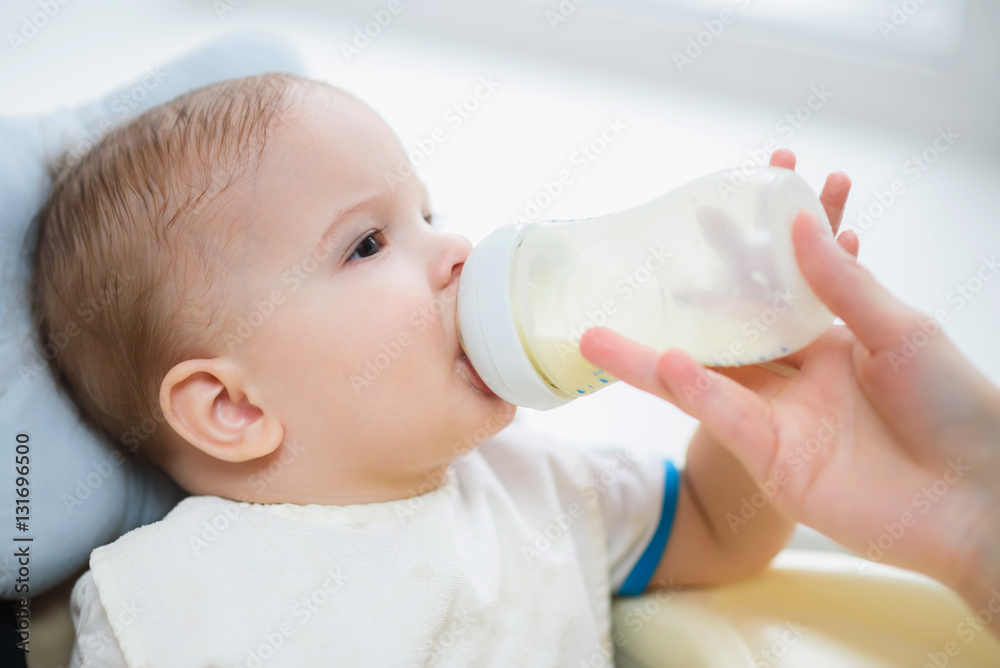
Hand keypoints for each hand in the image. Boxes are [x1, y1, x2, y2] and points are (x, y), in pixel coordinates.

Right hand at [579, 150, 999, 624]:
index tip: (706, 212)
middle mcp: (798, 378)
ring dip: (650, 359)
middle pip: (724, 336)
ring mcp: (781, 420)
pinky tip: (668, 365)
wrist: (982, 500)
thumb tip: (799, 225)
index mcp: (832, 341)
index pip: (770, 291)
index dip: (738, 254)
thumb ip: (843, 284)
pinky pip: (727, 418)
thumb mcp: (902, 330)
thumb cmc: (960, 409)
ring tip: (595, 336)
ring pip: (705, 381)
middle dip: (677, 306)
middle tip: (626, 276)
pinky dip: (697, 391)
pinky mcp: (774, 462)